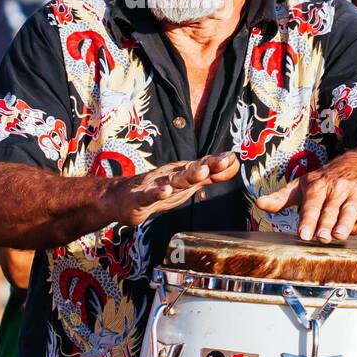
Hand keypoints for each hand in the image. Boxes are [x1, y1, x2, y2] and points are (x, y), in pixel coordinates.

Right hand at [110, 153, 238, 226]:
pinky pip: (149, 195)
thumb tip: (234, 164)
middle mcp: (170, 176)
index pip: (202, 166)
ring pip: (173, 181)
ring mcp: (155, 185)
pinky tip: (165, 191)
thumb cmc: (158, 189)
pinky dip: (157, 192)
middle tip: (224, 160)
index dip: (218, 163)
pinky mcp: (140, 198)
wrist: (121, 198)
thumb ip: (211, 176)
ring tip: (201, 172)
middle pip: (191, 171)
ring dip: (188, 176)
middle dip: (208, 166)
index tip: (234, 158)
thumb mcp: (187, 184)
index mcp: (182, 173)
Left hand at [255, 152, 356, 242]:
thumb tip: (258, 204)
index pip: (312, 204)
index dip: (308, 219)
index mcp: (319, 185)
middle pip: (330, 208)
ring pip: (350, 210)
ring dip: (345, 223)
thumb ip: (283, 198)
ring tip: (338, 235)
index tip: (303, 233)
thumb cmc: (329, 179)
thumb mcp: (304, 185)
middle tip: (320, 238)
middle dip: (325, 223)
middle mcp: (338, 187)